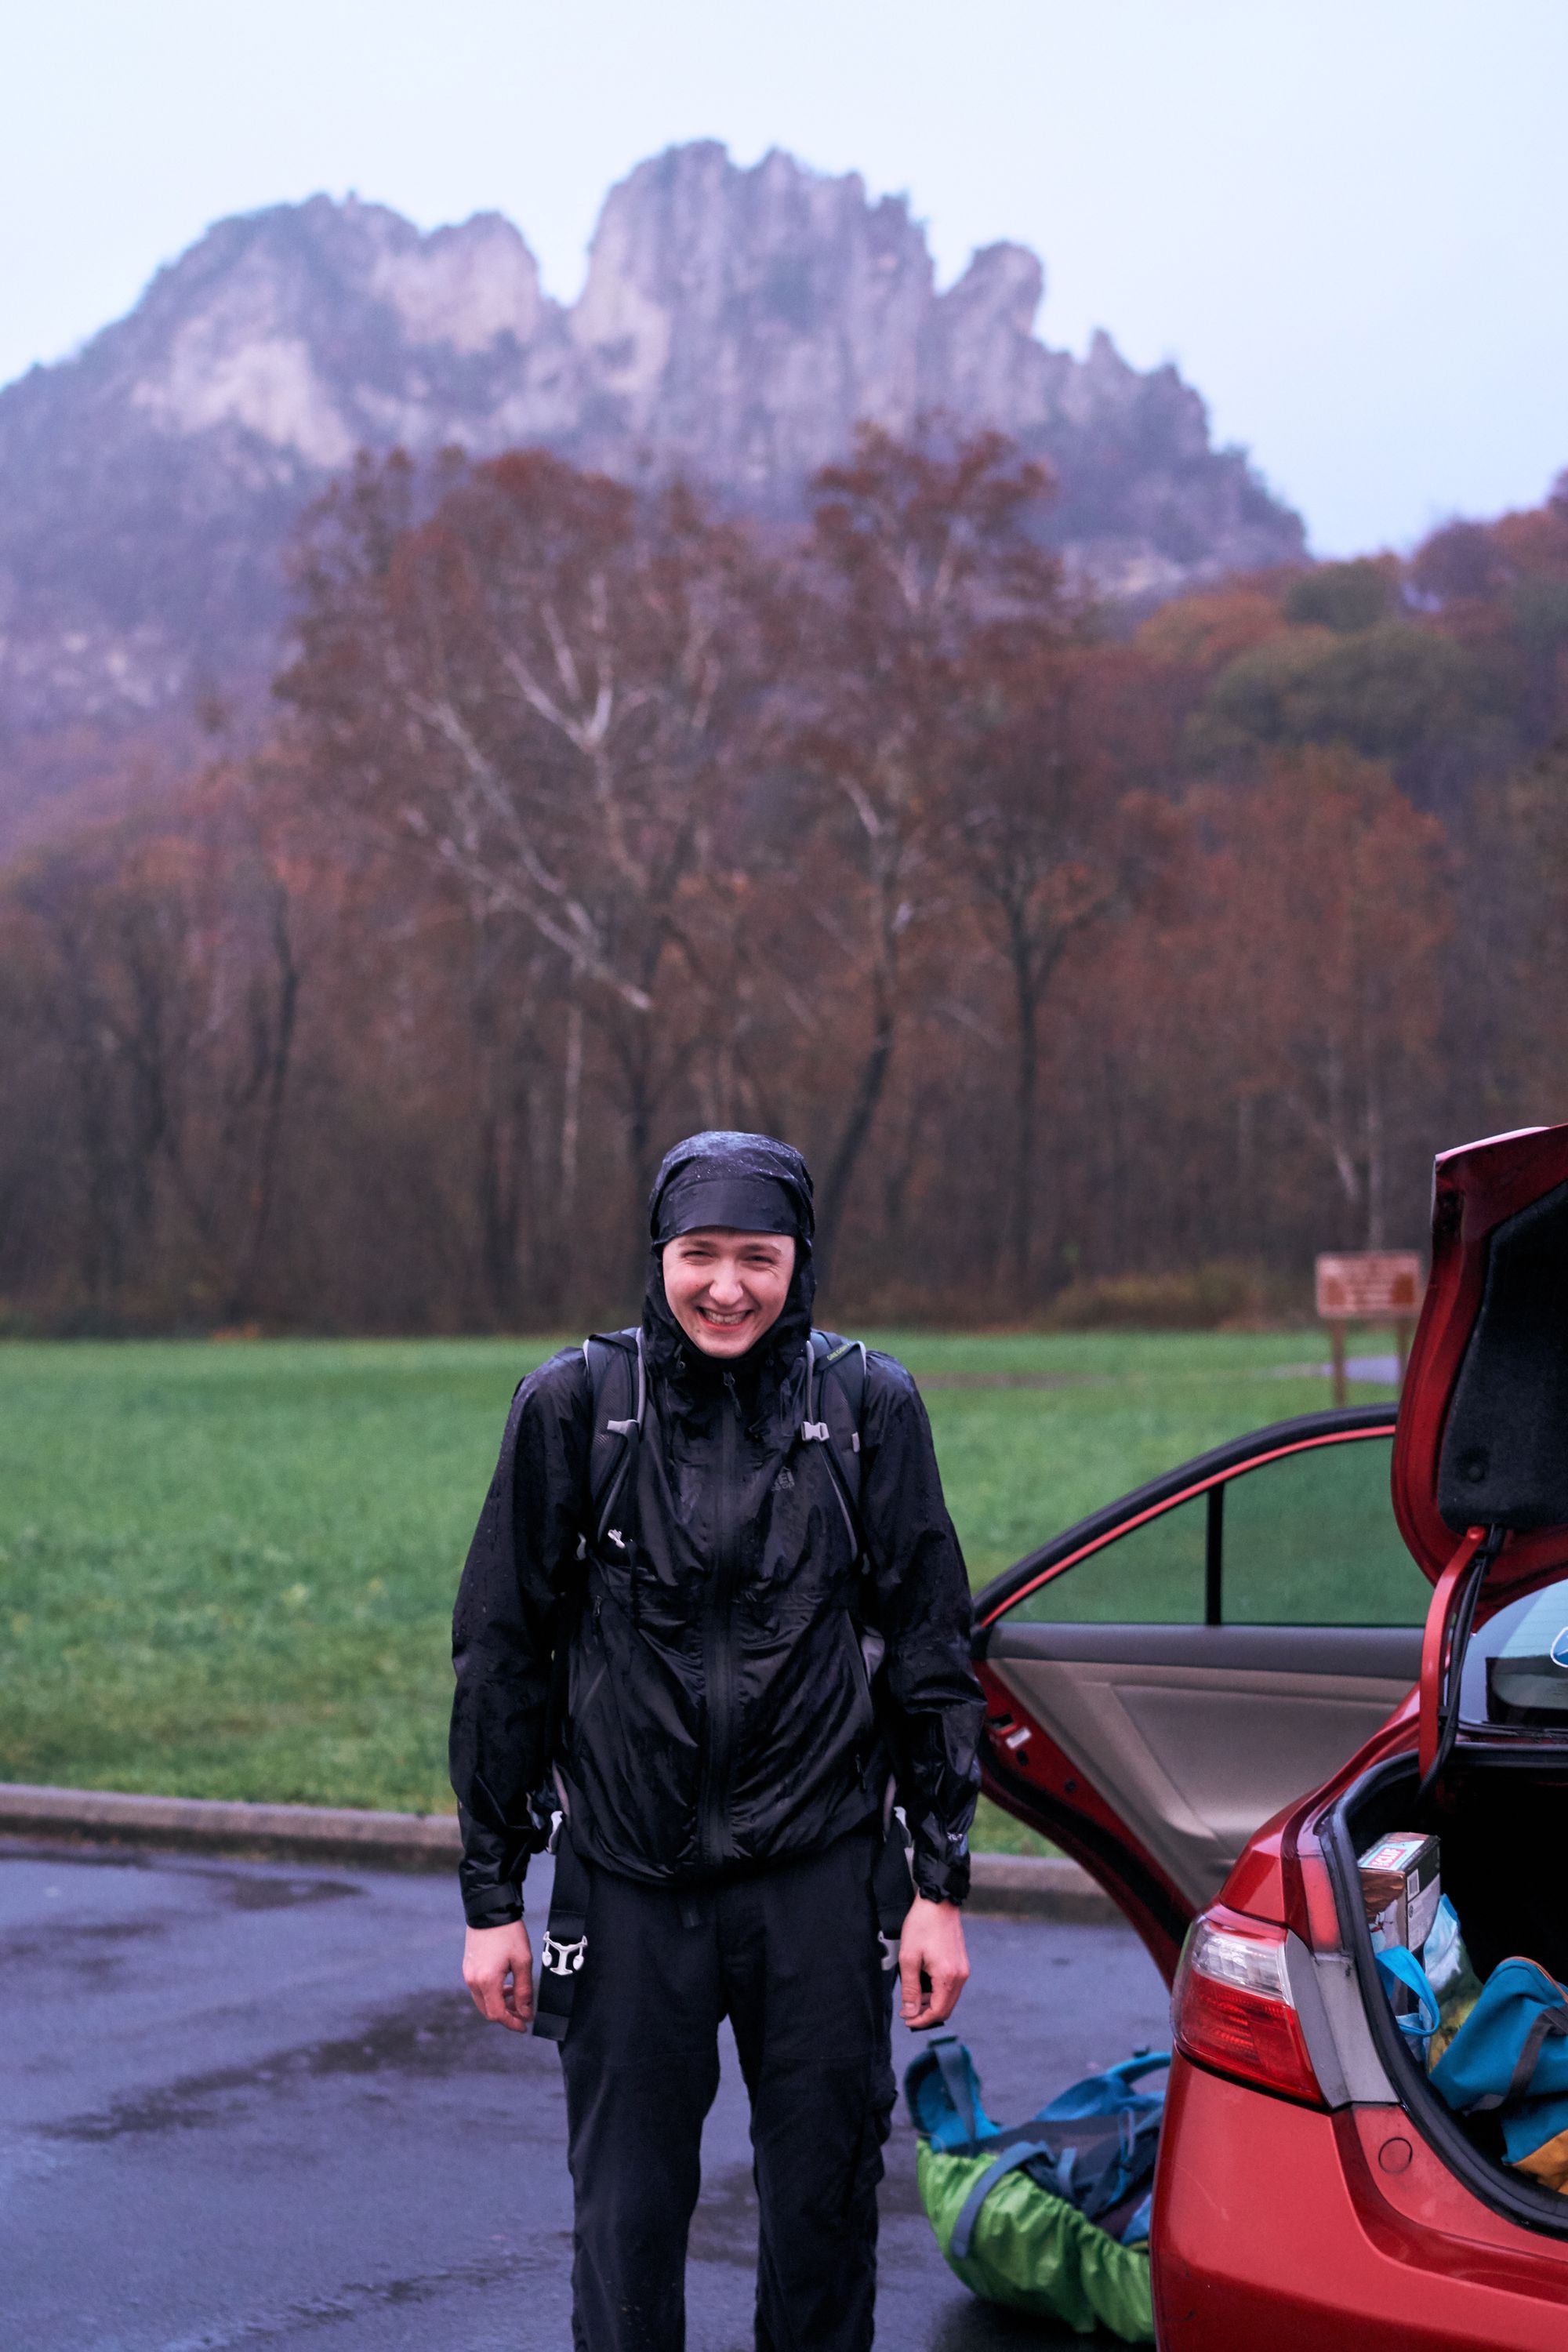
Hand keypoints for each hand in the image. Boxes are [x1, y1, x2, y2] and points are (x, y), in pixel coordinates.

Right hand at [463, 1918, 533, 2031]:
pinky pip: (479, 1989)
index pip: (497, 2014)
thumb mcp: (523, 1961)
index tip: (525, 2025)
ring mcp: (468, 1974)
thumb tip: (526, 2012)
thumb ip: (524, 1990)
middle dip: (506, 2015)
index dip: (512, 2023)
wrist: (490, 1910)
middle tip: (523, 2012)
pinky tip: (505, 1985)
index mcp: (486, 1981)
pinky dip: (492, 1993)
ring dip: (499, 2004)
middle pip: (488, 2011)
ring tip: (516, 1997)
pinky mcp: (468, 1967)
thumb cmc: (508, 1933)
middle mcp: (473, 1981)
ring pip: (483, 2001)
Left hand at [898, 1893, 969, 2030]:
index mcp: (948, 1977)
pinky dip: (937, 1991)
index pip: (938, 2012)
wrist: (938, 1901)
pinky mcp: (961, 1962)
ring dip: (932, 2002)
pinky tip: (923, 1984)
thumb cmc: (922, 1926)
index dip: (921, 2020)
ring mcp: (963, 1969)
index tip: (906, 2020)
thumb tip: (911, 2012)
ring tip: (912, 1997)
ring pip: (949, 1998)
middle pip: (946, 2008)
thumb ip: (910, 1988)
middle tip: (908, 2011)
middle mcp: (960, 1976)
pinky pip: (951, 1986)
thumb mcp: (909, 1958)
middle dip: (926, 2014)